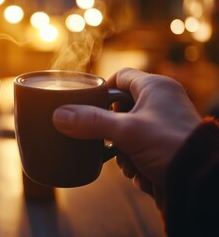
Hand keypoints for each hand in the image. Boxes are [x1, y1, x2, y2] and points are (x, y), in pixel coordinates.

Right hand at [52, 68, 200, 207]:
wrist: (201, 182)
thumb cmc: (171, 146)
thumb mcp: (127, 131)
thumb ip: (91, 122)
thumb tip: (58, 116)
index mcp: (155, 88)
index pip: (120, 77)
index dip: (102, 89)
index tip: (87, 104)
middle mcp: (160, 103)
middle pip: (119, 109)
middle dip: (109, 130)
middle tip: (105, 139)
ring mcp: (162, 126)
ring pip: (125, 133)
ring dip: (121, 151)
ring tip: (130, 160)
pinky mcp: (163, 147)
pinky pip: (137, 150)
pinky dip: (134, 162)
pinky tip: (141, 171)